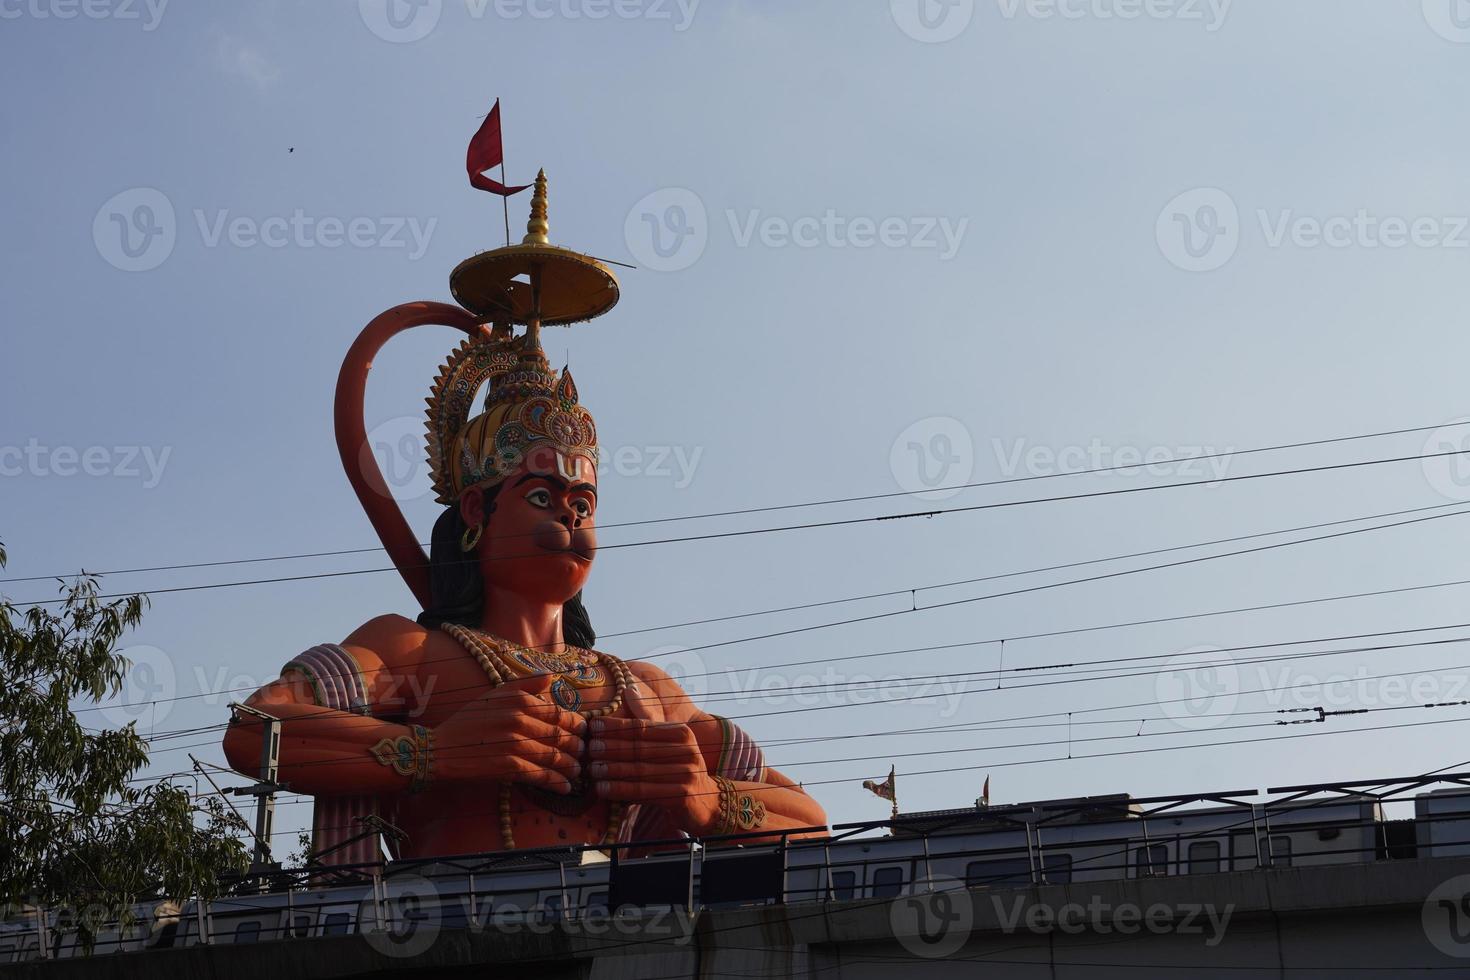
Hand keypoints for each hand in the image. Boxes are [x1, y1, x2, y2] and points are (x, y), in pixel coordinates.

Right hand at [432, 686, 585, 793]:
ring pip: (555, 756)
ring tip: (577, 772)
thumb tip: (552, 677)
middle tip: (584, 755)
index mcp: (518, 700)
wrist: (439, 749)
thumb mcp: (495, 695)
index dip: (576, 725)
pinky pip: (541, 775)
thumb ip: (525, 686)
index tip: (583, 733)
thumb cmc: (468, 722)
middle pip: (561, 735)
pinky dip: (557, 782)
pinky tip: (565, 787)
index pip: (559, 712)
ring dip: (571, 767)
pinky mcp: (509, 766)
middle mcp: (519, 719)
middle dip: (577, 747)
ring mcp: (515, 743)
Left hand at [586, 715, 716, 829]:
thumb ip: (648, 718)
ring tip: (591, 768)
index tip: (594, 725)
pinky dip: (620, 790)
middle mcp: (688, 751)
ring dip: (612, 769)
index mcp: (682, 733)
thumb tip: (628, 689)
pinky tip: (602, 789)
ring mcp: (687, 773)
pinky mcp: (682, 796)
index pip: (643, 727)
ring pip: (640, 770)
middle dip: (611, 747)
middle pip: (640, 748)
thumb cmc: (679, 768)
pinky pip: (644, 791)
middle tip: (589, 747)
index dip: (617, 726)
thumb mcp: (669, 741)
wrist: (707, 801)